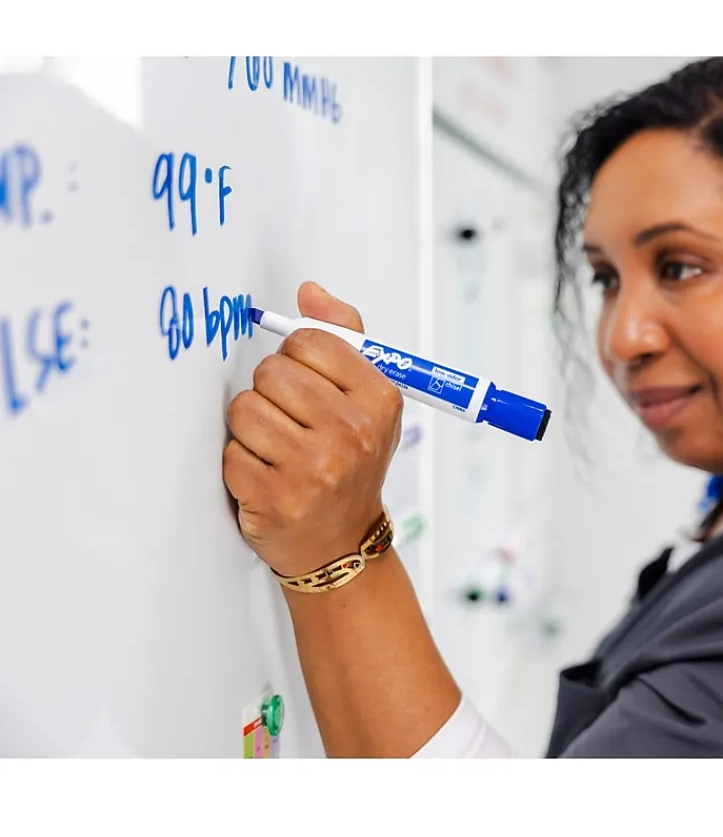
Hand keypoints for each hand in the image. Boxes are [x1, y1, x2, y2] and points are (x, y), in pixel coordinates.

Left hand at [223, 282, 402, 577]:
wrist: (340, 544)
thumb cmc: (351, 465)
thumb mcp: (367, 401)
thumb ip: (344, 338)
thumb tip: (310, 292)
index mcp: (378, 401)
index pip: (311, 341)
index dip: (297, 358)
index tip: (306, 382)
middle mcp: (352, 433)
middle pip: (273, 372)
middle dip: (271, 393)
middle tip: (290, 421)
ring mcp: (314, 468)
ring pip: (245, 409)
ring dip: (251, 428)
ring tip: (276, 450)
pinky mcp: (275, 498)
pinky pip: (230, 452)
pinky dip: (240, 462)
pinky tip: (266, 476)